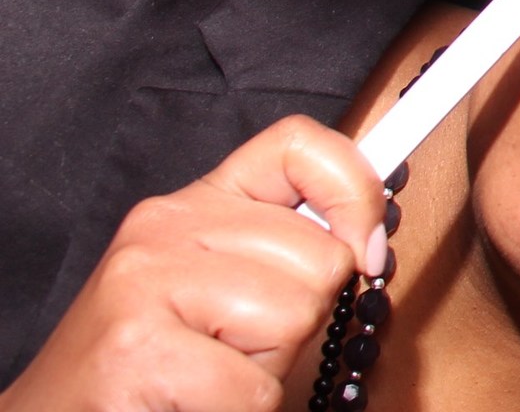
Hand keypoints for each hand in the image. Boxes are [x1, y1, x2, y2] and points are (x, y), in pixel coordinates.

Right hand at [3, 115, 389, 411]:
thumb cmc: (152, 364)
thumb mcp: (220, 288)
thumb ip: (284, 251)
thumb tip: (369, 240)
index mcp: (192, 205)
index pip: (297, 145)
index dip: (358, 188)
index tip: (369, 248)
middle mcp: (164, 228)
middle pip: (320, 256)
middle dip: (301, 320)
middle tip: (235, 348)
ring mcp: (144, 283)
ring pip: (297, 317)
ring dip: (267, 370)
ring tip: (208, 376)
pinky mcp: (138, 349)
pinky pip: (255, 387)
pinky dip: (238, 411)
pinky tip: (190, 403)